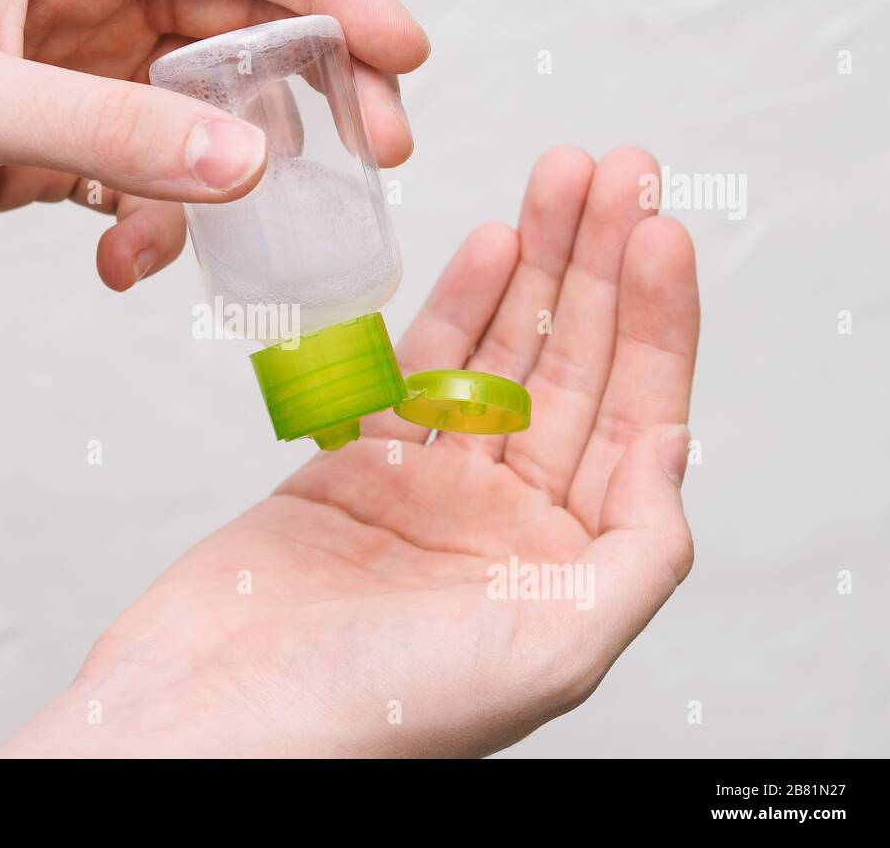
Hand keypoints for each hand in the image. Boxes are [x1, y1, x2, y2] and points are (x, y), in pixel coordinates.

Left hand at [0, 0, 425, 354]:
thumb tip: (250, 160)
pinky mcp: (39, 164)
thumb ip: (113, 131)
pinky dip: (152, 231)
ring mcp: (61, 89)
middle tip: (374, 151)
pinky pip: (141, 188)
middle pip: (237, 30)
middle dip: (311, 89)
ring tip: (226, 231)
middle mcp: (71, 8)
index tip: (400, 50)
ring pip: (197, 117)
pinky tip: (119, 265)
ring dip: (227, 177)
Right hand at [0, 146, 699, 756]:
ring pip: (498, 353)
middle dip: (597, 266)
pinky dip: (454, 305)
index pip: (632, 418)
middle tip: (615, 173)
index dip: (654, 321)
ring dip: (534, 265)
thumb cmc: (377, 711)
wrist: (214, 715)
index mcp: (563, 567)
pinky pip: (416, 370)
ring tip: (560, 179)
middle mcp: (504, 523)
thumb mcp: (556, 651)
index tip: (659, 233)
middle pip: (571, 366)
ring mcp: (428, 489)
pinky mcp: (353, 468)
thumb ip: (638, 552)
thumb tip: (675, 445)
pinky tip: (488, 244)